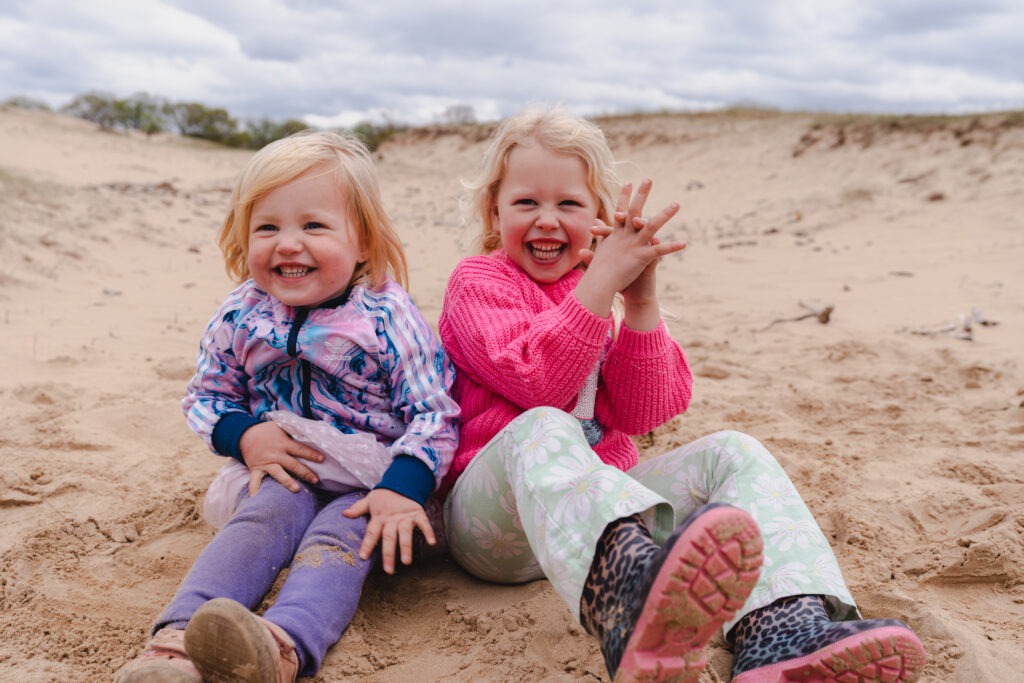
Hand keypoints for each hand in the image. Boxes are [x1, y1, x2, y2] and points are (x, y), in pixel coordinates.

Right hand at [239, 421, 324, 494]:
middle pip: (293, 464)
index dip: (311, 454)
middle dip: (305, 472)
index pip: (300, 449)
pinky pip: (255, 481)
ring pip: (278, 473)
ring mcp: (266, 462)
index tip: (322, 459)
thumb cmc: (267, 430)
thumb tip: (312, 432)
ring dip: (287, 482)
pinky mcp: (256, 469)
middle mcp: (276, 454)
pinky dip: (255, 490)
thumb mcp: (281, 426)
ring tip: (297, 490)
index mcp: (283, 443)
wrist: (244, 433)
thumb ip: (294, 430)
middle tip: (316, 480)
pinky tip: (257, 499)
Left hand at [343, 488, 436, 573]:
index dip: (367, 544)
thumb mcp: (369, 500)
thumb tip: (344, 513)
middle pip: (389, 537)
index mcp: (379, 517)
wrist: (401, 482)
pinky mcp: (418, 513)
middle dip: (388, 554)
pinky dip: (428, 532)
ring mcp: (406, 516)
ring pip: (405, 533)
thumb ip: (358, 508)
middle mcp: (392, 519)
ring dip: (406, 547)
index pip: (372, 532)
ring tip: (406, 562)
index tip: (363, 557)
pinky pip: (424, 523)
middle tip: (389, 571)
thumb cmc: (383, 497)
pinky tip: (432, 543)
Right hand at [576, 179, 684, 318]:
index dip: (624, 196)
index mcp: (616, 234)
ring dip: (665, 214)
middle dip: (642, 194)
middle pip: (634, 210)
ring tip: (677, 204)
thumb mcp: (597, 252)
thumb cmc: (597, 272)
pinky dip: (672, 247)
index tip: (628, 182)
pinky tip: (684, 243)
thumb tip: (592, 231)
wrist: (599, 284)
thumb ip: (599, 238)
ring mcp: (634, 245)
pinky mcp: (641, 257)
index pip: (620, 211)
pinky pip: (659, 250)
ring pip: (651, 225)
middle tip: (649, 179)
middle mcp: (625, 236)